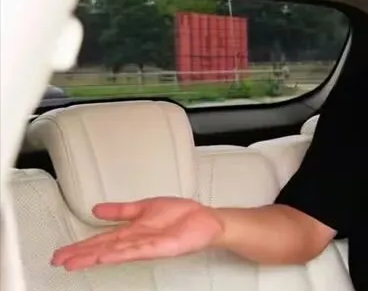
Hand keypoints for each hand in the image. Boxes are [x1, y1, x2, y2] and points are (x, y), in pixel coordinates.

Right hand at [50, 197, 222, 270]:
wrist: (206, 219)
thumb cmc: (181, 215)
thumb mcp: (144, 208)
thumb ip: (121, 211)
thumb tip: (97, 210)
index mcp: (130, 231)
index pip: (100, 240)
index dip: (80, 246)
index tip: (61, 253)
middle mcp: (135, 240)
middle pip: (102, 248)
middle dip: (80, 255)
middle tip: (59, 261)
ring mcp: (147, 245)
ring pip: (115, 252)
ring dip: (94, 257)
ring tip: (74, 262)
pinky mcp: (160, 246)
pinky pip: (137, 250)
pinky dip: (120, 253)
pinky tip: (105, 256)